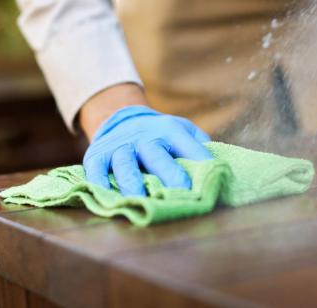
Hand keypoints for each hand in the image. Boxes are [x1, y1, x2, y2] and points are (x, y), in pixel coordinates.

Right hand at [82, 105, 211, 195]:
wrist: (121, 117)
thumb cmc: (159, 133)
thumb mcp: (182, 129)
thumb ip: (199, 144)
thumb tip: (220, 167)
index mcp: (169, 130)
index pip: (187, 145)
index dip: (200, 160)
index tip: (212, 178)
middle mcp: (144, 136)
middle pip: (156, 155)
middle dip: (169, 173)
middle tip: (182, 192)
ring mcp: (120, 145)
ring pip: (125, 163)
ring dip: (132, 182)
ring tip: (140, 200)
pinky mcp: (97, 154)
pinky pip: (95, 169)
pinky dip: (98, 182)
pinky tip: (105, 196)